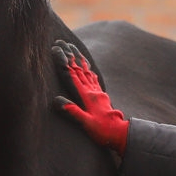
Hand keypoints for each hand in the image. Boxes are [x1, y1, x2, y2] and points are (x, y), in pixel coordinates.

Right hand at [51, 41, 128, 156]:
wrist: (120, 134)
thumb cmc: (102, 131)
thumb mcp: (86, 124)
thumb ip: (72, 111)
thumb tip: (56, 100)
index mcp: (86, 95)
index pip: (72, 74)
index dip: (63, 61)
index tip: (56, 49)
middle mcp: (91, 90)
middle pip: (78, 68)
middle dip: (69, 55)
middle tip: (61, 42)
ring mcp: (97, 92)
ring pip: (86, 70)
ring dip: (78, 58)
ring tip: (72, 48)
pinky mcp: (100, 95)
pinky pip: (93, 77)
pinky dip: (87, 68)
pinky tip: (86, 66)